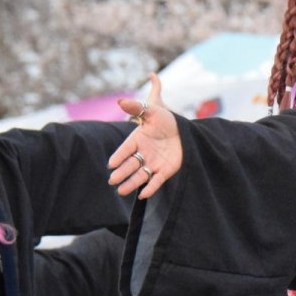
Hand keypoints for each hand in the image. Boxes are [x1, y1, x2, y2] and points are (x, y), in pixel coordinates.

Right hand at [108, 73, 182, 199]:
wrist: (184, 130)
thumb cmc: (166, 120)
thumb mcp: (153, 111)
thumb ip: (137, 107)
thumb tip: (120, 101)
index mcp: (137, 140)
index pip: (126, 149)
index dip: (119, 156)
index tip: (111, 164)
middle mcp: (143, 153)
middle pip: (130, 165)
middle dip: (122, 172)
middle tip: (113, 180)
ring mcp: (153, 163)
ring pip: (140, 175)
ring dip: (131, 183)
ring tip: (121, 191)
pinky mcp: (165, 171)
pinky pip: (156, 180)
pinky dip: (150, 188)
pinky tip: (143, 194)